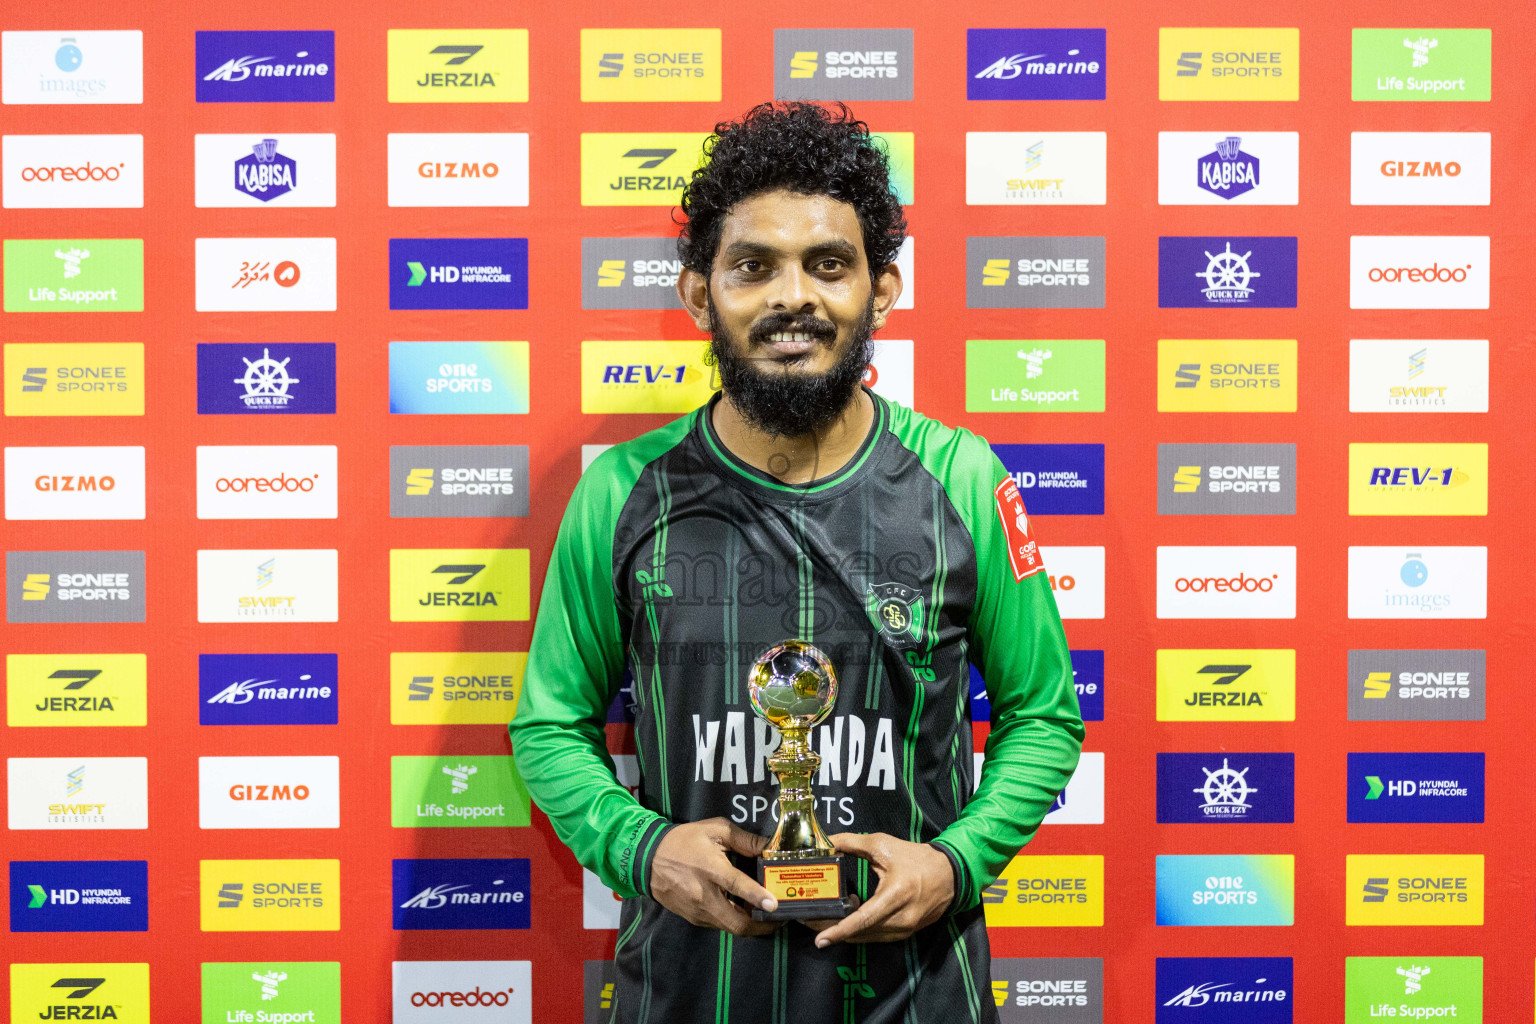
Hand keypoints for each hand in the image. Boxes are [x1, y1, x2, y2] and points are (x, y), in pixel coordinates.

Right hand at [649, 817, 781, 935]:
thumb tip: (768, 847)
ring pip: (730, 928)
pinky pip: (719, 925)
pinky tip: (744, 912)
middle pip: (737, 923)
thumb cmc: (684, 841)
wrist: (648, 859)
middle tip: (779, 920)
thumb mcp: (714, 829)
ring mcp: (698, 911)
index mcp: (710, 869)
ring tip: (766, 917)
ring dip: (750, 926)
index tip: (774, 906)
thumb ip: (744, 839)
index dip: (757, 897)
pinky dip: (734, 922)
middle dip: (762, 927)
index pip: (736, 886)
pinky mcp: (693, 918)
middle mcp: (704, 895)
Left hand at [811, 832, 953, 946]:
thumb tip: (825, 842)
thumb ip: (851, 843)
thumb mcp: (882, 845)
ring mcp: (905, 930)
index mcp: (895, 896)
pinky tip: (850, 916)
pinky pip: (877, 936)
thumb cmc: (915, 858)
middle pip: (861, 932)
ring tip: (826, 919)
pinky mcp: (906, 933)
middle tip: (810, 922)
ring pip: (868, 937)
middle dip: (834, 930)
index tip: (820, 939)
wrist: (950, 874)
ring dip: (847, 931)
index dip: (839, 931)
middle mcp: (901, 919)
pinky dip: (861, 930)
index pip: (863, 919)